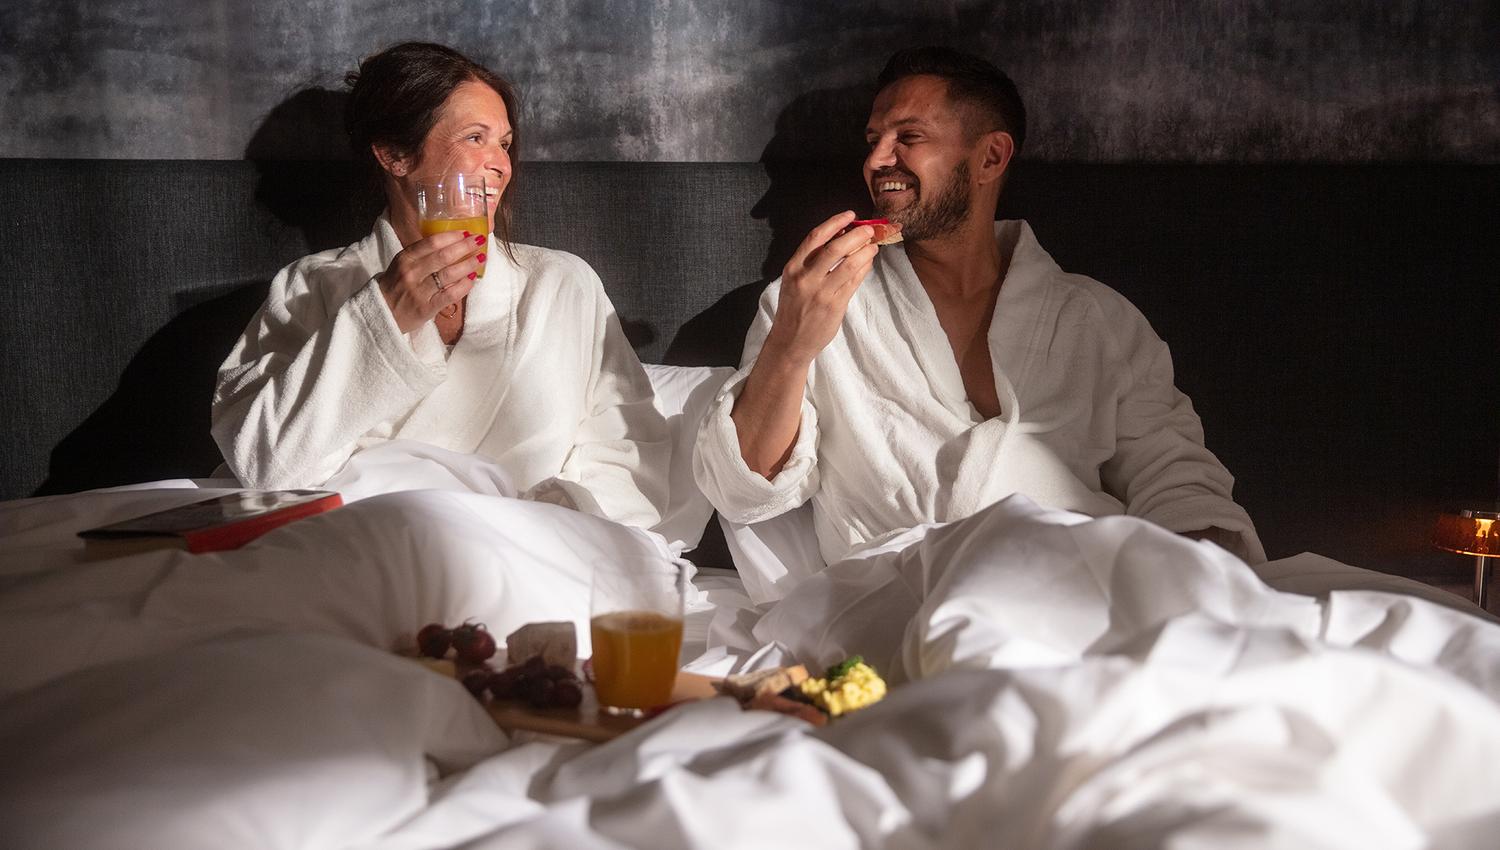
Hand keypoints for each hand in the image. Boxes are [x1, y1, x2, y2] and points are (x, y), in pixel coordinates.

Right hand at [377, 230, 486, 332]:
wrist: (381, 313)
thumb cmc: (396, 286)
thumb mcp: (402, 264)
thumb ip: (422, 255)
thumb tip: (451, 243)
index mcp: (405, 258)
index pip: (431, 242)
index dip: (452, 236)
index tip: (466, 232)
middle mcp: (411, 273)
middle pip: (443, 256)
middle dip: (465, 247)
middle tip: (479, 241)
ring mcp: (419, 291)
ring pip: (449, 274)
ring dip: (468, 265)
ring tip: (480, 258)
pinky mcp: (426, 308)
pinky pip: (450, 294)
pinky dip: (464, 286)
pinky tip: (472, 279)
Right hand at [763, 211, 887, 366]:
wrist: (790, 341)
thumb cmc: (794, 308)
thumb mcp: (794, 281)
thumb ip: (812, 261)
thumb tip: (839, 237)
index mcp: (793, 268)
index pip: (815, 238)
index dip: (835, 222)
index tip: (850, 215)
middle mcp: (805, 278)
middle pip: (835, 248)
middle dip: (856, 235)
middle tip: (869, 230)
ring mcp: (821, 293)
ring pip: (849, 264)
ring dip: (865, 251)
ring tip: (873, 246)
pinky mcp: (834, 306)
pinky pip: (854, 282)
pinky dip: (864, 269)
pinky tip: (868, 263)